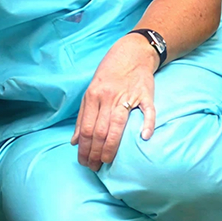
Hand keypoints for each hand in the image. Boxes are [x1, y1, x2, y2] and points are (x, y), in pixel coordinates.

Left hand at [72, 33, 160, 169]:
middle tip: (93, 167)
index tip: (84, 162)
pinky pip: (148, 111)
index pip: (85, 128)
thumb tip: (73, 142)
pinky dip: (147, 124)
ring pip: (117, 125)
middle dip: (94, 152)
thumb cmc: (109, 75)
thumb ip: (82, 117)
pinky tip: (143, 138)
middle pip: (99, 130)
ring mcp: (127, 95)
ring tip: (106, 161)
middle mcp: (108, 97)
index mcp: (93, 96)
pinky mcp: (146, 94)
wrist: (132, 53)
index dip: (84, 148)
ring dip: (111, 147)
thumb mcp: (91, 92)